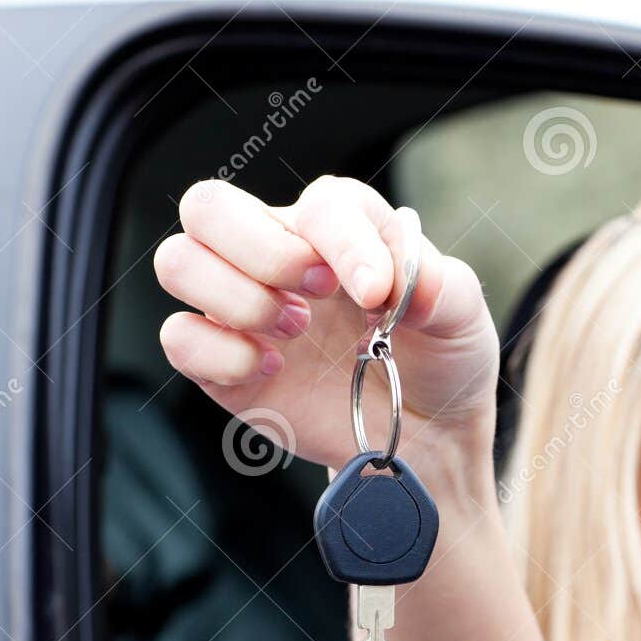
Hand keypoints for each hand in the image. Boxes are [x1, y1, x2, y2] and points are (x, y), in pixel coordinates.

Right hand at [154, 176, 499, 469]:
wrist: (428, 437)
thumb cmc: (441, 360)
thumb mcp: (463, 316)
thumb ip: (440, 285)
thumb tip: (392, 282)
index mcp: (339, 228)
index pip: (318, 203)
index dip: (342, 241)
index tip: (376, 294)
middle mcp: (278, 256)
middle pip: (208, 205)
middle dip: (259, 248)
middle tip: (315, 296)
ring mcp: (243, 309)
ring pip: (177, 262)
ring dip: (234, 296)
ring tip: (295, 332)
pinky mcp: (223, 366)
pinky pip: (178, 338)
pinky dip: (219, 352)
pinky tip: (272, 370)